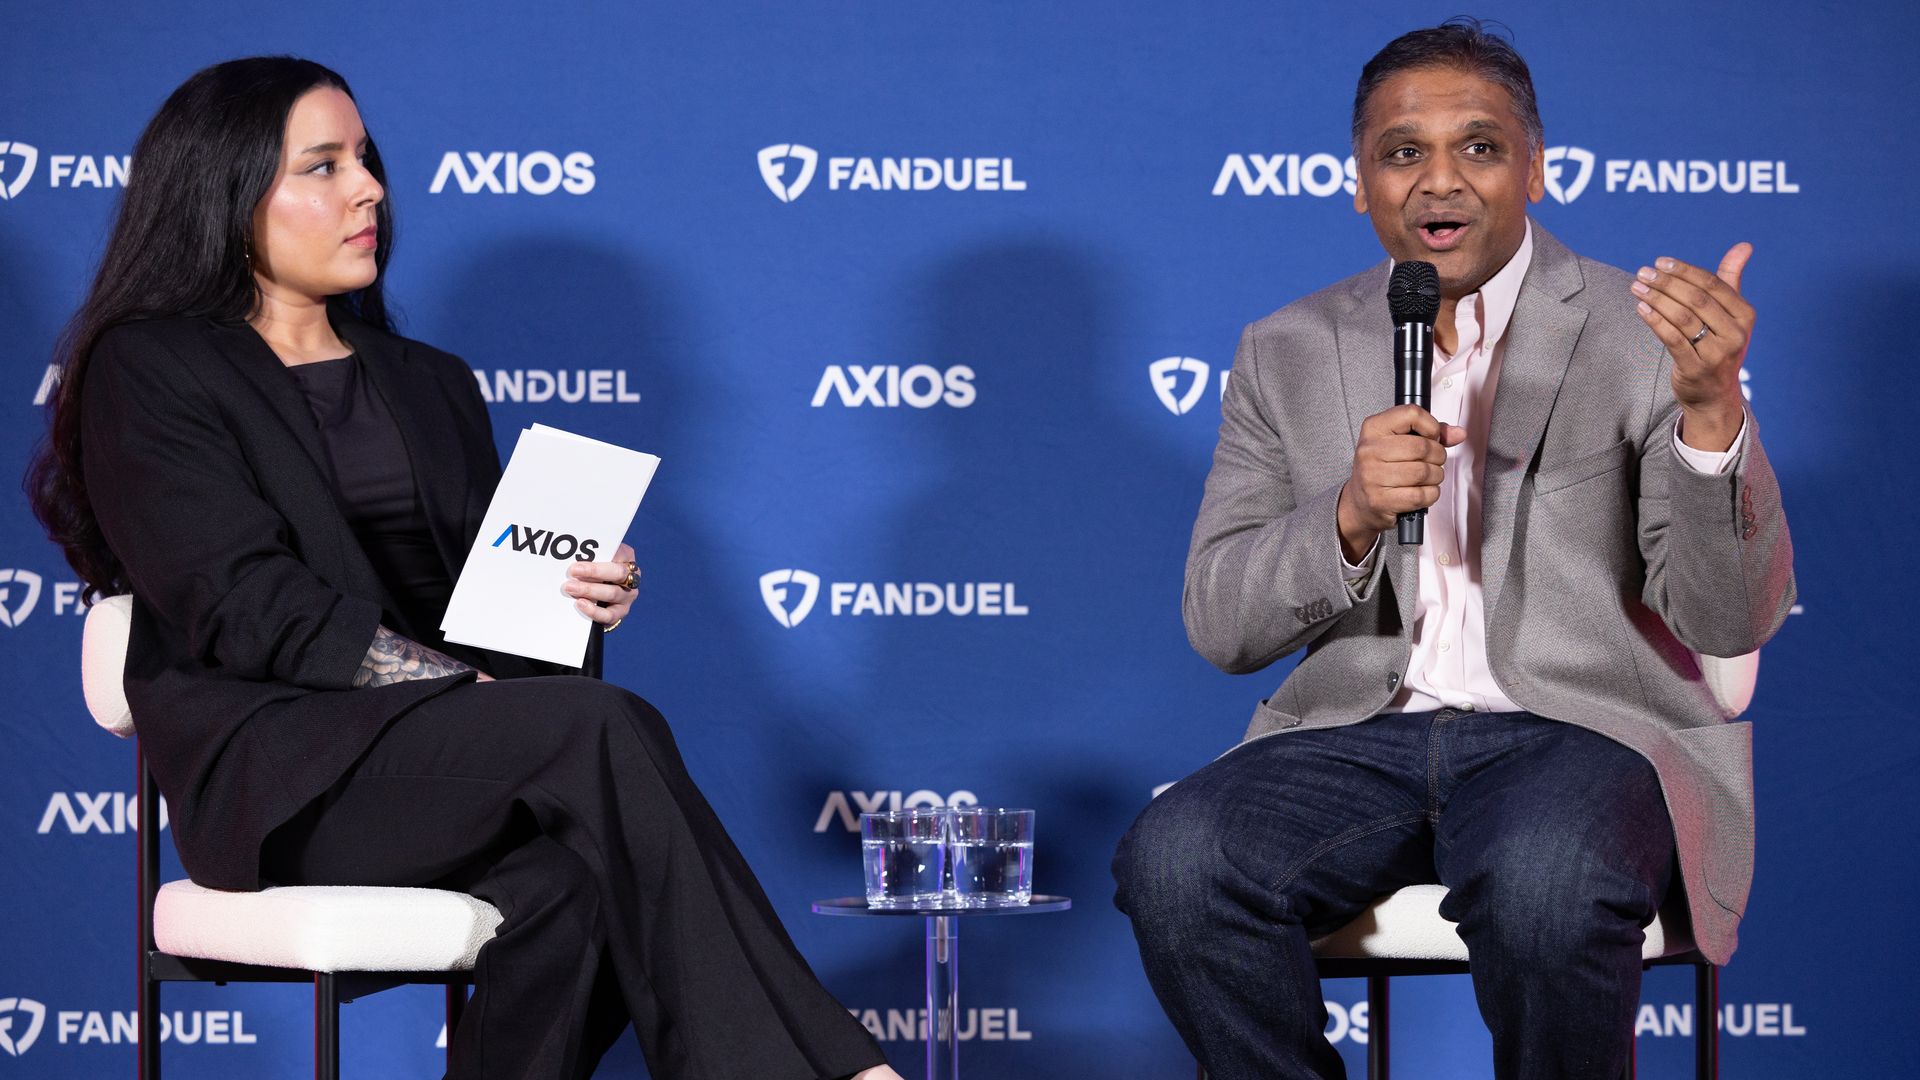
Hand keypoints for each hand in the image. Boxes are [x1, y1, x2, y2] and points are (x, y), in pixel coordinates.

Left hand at [563, 542, 638, 627]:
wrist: (600, 595)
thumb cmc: (595, 571)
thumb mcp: (595, 559)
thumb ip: (589, 556)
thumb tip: (569, 554)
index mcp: (627, 558)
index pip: (618, 554)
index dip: (600, 556)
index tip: (580, 560)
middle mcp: (631, 577)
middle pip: (618, 573)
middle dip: (594, 571)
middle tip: (573, 571)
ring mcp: (627, 596)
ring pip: (612, 593)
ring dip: (589, 590)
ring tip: (571, 588)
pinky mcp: (621, 612)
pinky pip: (609, 614)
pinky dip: (594, 610)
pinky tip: (580, 603)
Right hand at [1336, 404, 1465, 561]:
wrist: (1360, 502)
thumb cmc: (1382, 468)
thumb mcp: (1399, 442)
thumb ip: (1430, 433)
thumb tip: (1458, 433)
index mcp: (1374, 428)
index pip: (1412, 414)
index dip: (1431, 426)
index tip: (1431, 436)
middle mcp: (1370, 450)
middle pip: (1422, 446)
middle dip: (1437, 456)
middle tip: (1433, 461)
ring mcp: (1373, 476)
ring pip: (1424, 472)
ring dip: (1435, 477)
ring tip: (1428, 477)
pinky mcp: (1381, 500)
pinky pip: (1421, 495)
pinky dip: (1430, 494)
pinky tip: (1422, 491)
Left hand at [1632, 243, 1753, 450]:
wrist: (1715, 396)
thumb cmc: (1719, 346)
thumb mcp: (1731, 315)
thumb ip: (1731, 280)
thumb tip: (1744, 245)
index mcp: (1745, 315)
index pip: (1713, 284)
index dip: (1685, 270)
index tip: (1660, 261)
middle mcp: (1736, 333)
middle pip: (1696, 299)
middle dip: (1666, 283)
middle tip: (1643, 272)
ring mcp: (1717, 353)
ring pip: (1682, 317)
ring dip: (1656, 299)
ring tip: (1636, 287)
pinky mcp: (1696, 368)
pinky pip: (1672, 339)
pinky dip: (1655, 320)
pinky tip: (1641, 308)